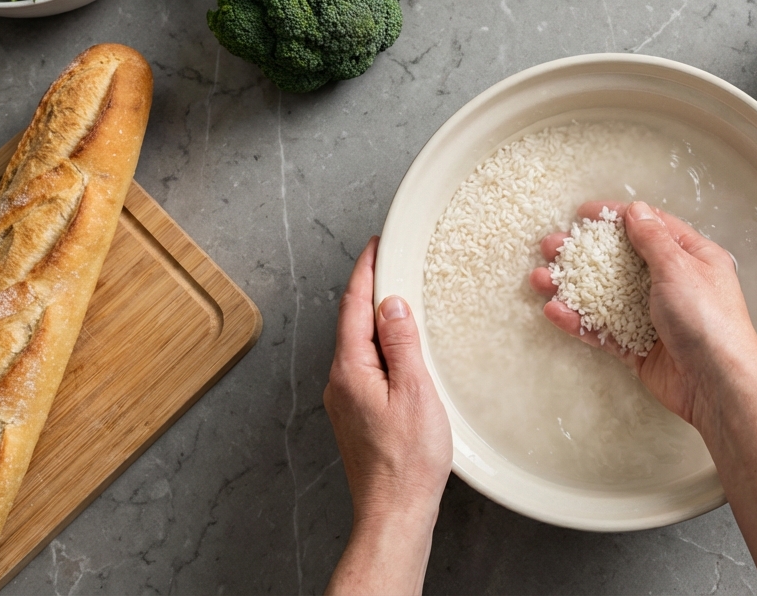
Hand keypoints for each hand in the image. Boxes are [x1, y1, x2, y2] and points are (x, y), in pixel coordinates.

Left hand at [325, 237, 450, 595]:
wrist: (395, 510)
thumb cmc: (409, 459)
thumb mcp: (415, 391)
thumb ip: (401, 343)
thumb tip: (391, 304)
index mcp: (351, 369)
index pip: (354, 306)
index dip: (366, 271)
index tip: (377, 245)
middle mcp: (341, 381)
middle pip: (353, 322)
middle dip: (370, 289)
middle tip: (392, 261)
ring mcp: (346, 400)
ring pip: (360, 345)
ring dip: (377, 318)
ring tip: (400, 297)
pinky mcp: (357, 414)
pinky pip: (366, 365)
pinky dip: (382, 346)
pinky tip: (400, 347)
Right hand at [529, 201, 756, 426]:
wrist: (718, 383)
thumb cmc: (708, 320)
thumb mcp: (679, 268)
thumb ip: (653, 240)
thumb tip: (636, 211)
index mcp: (692, 258)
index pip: (649, 227)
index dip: (615, 218)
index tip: (583, 214)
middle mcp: (673, 285)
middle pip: (620, 262)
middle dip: (583, 254)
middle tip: (550, 247)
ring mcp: (655, 318)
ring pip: (606, 297)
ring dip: (573, 287)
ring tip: (539, 279)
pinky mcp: (641, 349)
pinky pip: (606, 330)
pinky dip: (581, 321)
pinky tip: (555, 312)